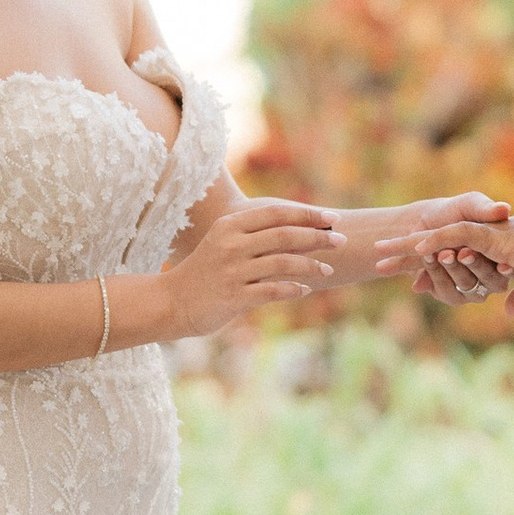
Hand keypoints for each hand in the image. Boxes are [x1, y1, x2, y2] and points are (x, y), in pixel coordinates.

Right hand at [163, 201, 345, 335]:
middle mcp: (231, 243)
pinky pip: (273, 290)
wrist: (172, 301)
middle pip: (284, 235)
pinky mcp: (234, 296)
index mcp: (231, 225)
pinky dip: (294, 289)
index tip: (334, 219)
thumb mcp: (226, 243)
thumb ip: (257, 235)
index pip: (277, 213)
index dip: (308, 215)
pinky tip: (305, 290)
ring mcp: (232, 270)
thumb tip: (303, 230)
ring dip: (311, 265)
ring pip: (283, 262)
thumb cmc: (207, 270)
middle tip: (341, 242)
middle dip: (317, 237)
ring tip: (328, 270)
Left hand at [381, 205, 513, 305]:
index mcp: (501, 248)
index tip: (410, 274)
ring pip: (442, 238)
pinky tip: (416, 248)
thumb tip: (508, 309)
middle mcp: (491, 238)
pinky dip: (438, 241)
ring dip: (411, 247)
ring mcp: (493, 236)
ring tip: (380, 253)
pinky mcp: (498, 237)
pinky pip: (460, 237)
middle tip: (379, 256)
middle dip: (409, 252)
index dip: (433, 263)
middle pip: (441, 243)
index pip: (459, 253)